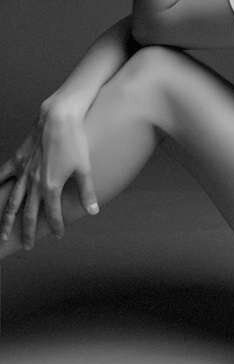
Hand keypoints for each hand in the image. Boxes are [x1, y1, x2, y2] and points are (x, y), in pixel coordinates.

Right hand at [0, 97, 99, 248]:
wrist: (59, 117)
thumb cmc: (75, 141)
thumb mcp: (85, 168)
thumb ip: (87, 192)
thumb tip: (94, 211)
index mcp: (51, 186)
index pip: (52, 213)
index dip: (56, 226)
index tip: (59, 235)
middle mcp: (34, 182)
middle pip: (28, 213)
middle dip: (28, 231)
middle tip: (28, 246)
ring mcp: (24, 171)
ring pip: (12, 201)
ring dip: (7, 219)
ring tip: (3, 234)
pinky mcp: (19, 158)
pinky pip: (4, 176)